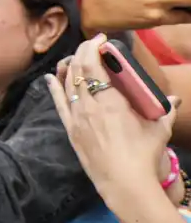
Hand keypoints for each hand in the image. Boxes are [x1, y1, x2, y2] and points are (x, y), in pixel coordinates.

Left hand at [47, 35, 177, 208]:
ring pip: (67, 84)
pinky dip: (53, 88)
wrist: (124, 182)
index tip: (100, 40)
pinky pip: (58, 104)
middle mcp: (89, 106)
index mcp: (111, 100)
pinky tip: (50, 78)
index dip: (93, 48)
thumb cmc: (143, 155)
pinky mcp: (71, 130)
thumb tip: (173, 98)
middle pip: (78, 70)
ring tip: (76, 58)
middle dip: (83, 53)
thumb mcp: (158, 128)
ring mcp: (77, 118)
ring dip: (70, 67)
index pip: (94, 65)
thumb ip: (164, 109)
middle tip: (91, 46)